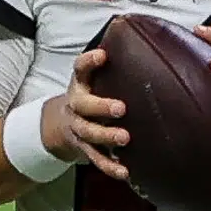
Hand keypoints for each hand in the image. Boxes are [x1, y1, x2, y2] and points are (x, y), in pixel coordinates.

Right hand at [41, 49, 129, 180]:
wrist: (59, 126)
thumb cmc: (90, 96)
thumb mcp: (95, 80)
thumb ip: (116, 66)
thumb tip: (151, 39)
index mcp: (80, 85)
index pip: (80, 69)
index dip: (89, 61)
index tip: (102, 54)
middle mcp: (76, 105)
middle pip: (84, 106)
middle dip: (101, 106)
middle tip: (121, 108)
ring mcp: (79, 128)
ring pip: (89, 133)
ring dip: (106, 136)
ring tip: (125, 138)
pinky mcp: (85, 148)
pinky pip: (96, 159)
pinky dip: (110, 166)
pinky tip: (125, 171)